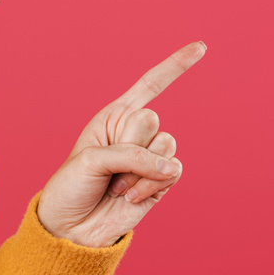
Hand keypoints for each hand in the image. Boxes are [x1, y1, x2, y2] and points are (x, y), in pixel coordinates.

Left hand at [35, 41, 206, 247]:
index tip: (202, 47)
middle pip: (152, 120)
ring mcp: (150, 157)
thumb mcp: (92, 160)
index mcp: (114, 116)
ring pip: (166, 145)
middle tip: (107, 166)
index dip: (176, 65)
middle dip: (127, 145)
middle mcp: (135, 133)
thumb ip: (132, 155)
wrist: (71, 227)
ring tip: (117, 184)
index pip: (150, 84)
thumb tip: (170, 167)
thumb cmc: (72, 187)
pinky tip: (130, 196)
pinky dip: (150, 184)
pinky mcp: (161, 181)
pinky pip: (171, 171)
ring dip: (138, 169)